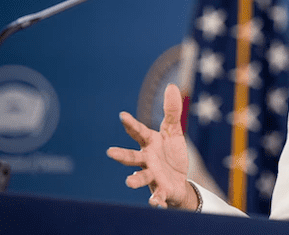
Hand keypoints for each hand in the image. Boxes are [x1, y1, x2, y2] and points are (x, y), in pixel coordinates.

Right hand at [106, 84, 196, 209]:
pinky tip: (155, 203)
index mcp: (149, 143)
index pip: (139, 132)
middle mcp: (147, 159)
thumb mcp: (173, 131)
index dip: (131, 124)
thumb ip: (171, 111)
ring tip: (128, 182)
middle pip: (133, 157)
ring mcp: (153, 175)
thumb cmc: (171, 154)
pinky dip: (156, 200)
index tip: (122, 116)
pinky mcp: (161, 190)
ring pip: (142, 177)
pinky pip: (158, 195)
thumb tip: (171, 86)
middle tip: (110, 152)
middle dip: (122, 155)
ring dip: (135, 179)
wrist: (178, 180)